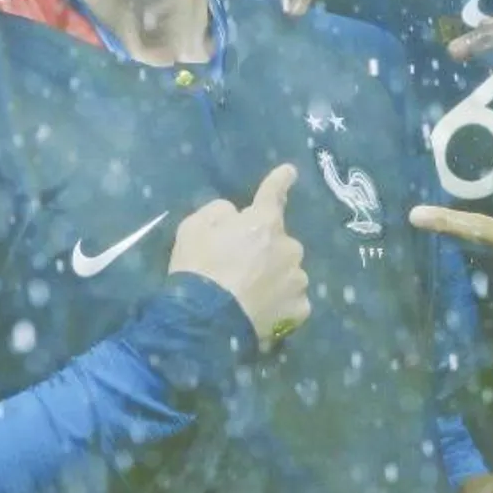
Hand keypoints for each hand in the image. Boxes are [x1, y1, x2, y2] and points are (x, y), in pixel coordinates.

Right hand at [170, 164, 309, 348]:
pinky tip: (260, 312)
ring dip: (274, 277)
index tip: (290, 172)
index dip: (281, 180)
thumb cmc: (197, 269)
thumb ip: (219, 213)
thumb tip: (235, 215)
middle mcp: (288, 247)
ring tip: (248, 296)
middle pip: (279, 242)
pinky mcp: (300, 308)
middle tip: (239, 268)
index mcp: (264, 223)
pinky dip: (280, 304)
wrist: (205, 320)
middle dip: (265, 249)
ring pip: (288, 272)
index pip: (274, 194)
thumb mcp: (193, 228)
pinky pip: (292, 300)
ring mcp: (297, 279)